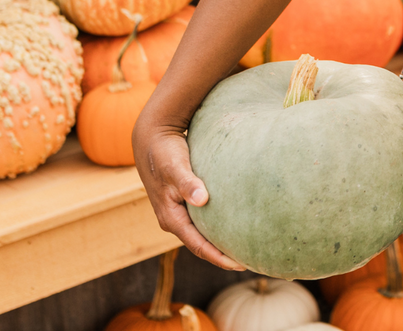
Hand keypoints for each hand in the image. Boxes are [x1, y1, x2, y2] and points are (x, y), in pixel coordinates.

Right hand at [134, 116, 243, 269]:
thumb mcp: (175, 167)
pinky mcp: (184, 201)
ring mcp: (178, 211)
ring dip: (220, 241)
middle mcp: (174, 219)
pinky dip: (217, 225)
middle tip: (250, 260)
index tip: (239, 265)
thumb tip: (202, 200)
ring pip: (202, 233)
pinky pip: (203, 220)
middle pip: (201, 244)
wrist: (152, 138)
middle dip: (222, 255)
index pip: (198, 246)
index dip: (218, 257)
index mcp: (171, 218)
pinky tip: (234, 223)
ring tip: (245, 247)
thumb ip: (187, 183)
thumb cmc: (164, 153)